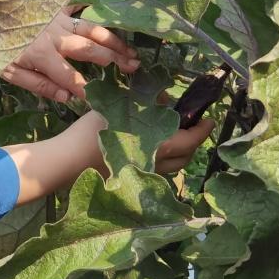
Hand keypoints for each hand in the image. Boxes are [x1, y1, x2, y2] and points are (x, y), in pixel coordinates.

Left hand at [1, 6, 140, 103]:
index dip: (89, 89)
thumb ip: (39, 85)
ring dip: (114, 40)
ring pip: (92, 29)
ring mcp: (58, 18)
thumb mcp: (7, 73)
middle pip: (91, 50)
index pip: (73, 77)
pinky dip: (96, 9)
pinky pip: (80, 5)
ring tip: (132, 50)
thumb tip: (68, 97)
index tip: (105, 100)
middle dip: (115, 61)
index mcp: (42, 56)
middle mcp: (55, 36)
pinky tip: (114, 14)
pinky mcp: (56, 5)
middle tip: (135, 69)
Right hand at [72, 111, 215, 178]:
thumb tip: (164, 99)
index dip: (203, 129)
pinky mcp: (133, 179)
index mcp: (160, 146)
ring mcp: (145, 175)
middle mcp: (158, 164)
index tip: (209, 119)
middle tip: (192, 126)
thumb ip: (144, 104)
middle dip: (194, 141)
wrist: (69, 160)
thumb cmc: (94, 132)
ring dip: (180, 152)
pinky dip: (164, 158)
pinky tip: (153, 147)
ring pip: (173, 166)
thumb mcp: (118, 109)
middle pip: (186, 156)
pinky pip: (159, 170)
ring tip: (175, 136)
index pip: (192, 139)